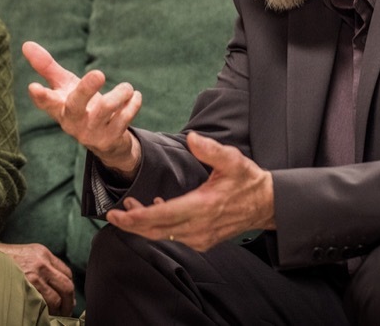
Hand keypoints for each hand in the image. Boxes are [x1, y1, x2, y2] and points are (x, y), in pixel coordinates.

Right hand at [0, 239, 74, 316]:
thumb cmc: (2, 258)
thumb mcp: (25, 253)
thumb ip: (42, 265)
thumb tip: (56, 286)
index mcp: (43, 252)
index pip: (67, 272)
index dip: (69, 288)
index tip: (68, 298)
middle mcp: (41, 262)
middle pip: (67, 285)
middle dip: (69, 301)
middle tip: (67, 311)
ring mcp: (34, 273)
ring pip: (57, 297)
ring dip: (58, 308)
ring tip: (54, 314)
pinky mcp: (25, 284)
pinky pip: (43, 302)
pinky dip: (46, 309)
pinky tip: (42, 312)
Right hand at [22, 41, 142, 176]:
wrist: (104, 140)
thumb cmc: (79, 104)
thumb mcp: (63, 86)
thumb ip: (46, 66)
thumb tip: (25, 44)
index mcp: (58, 108)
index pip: (46, 102)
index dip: (40, 95)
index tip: (33, 87)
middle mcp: (72, 122)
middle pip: (76, 106)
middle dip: (87, 89)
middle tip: (99, 73)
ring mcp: (91, 133)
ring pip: (105, 109)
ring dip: (120, 93)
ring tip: (127, 87)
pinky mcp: (109, 140)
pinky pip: (124, 118)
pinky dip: (132, 104)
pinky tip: (134, 97)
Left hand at [105, 132, 274, 250]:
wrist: (266, 204)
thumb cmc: (247, 181)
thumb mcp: (232, 160)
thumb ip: (211, 150)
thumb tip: (193, 138)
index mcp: (203, 206)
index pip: (162, 216)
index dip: (137, 218)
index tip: (118, 214)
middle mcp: (199, 226)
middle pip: (157, 231)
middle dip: (131, 224)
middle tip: (113, 214)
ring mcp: (201, 237)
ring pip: (164, 235)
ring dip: (143, 225)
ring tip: (128, 208)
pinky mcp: (203, 241)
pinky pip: (174, 236)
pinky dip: (159, 227)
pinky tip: (153, 210)